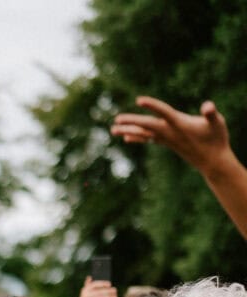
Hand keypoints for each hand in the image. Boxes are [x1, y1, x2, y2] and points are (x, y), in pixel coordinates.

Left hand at [112, 96, 231, 175]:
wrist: (213, 162)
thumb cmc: (216, 140)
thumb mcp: (218, 124)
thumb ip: (211, 114)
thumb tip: (208, 106)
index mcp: (180, 124)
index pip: (164, 112)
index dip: (152, 106)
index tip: (139, 100)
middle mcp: (170, 132)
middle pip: (148, 125)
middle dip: (132, 121)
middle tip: (116, 119)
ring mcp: (167, 139)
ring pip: (145, 133)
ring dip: (128, 131)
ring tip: (113, 129)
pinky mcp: (167, 143)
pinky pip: (149, 140)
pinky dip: (138, 138)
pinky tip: (126, 138)